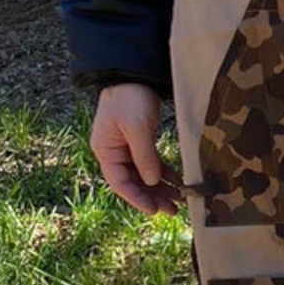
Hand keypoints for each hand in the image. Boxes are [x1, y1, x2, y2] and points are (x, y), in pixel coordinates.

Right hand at [90, 83, 182, 216]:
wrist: (135, 73)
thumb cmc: (130, 98)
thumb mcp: (137, 128)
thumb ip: (144, 156)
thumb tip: (151, 181)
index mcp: (106, 151)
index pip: (120, 182)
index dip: (137, 198)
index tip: (153, 211)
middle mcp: (114, 152)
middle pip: (134, 181)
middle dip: (152, 196)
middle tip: (172, 211)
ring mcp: (127, 147)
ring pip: (144, 174)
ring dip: (160, 188)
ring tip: (177, 202)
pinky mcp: (141, 140)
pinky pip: (152, 162)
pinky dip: (164, 173)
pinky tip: (177, 182)